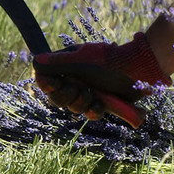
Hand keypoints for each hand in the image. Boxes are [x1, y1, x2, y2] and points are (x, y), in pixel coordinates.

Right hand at [33, 33, 169, 128]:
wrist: (137, 68)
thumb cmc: (109, 59)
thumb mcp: (81, 59)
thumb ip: (58, 63)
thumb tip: (35, 61)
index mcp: (68, 66)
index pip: (48, 80)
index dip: (47, 85)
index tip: (52, 83)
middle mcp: (76, 80)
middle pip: (58, 99)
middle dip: (65, 95)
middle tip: (75, 86)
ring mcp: (89, 92)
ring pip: (74, 108)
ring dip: (81, 102)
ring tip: (91, 92)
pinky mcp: (102, 103)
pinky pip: (91, 114)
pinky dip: (94, 110)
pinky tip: (99, 104)